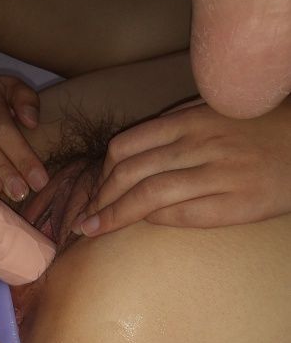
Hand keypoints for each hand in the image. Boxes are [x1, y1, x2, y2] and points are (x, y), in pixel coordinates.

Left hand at [72, 97, 290, 233]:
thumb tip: (131, 152)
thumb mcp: (214, 112)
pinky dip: (152, 221)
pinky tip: (141, 226)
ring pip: (148, 196)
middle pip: (128, 173)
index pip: (126, 146)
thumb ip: (177, 124)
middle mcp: (198, 144)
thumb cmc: (257, 130)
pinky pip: (180, 215)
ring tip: (92, 230)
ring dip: (113, 216)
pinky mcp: (233, 203)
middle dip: (99, 199)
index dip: (101, 173)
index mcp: (189, 119)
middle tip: (84, 218)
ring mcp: (216, 174)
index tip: (95, 190)